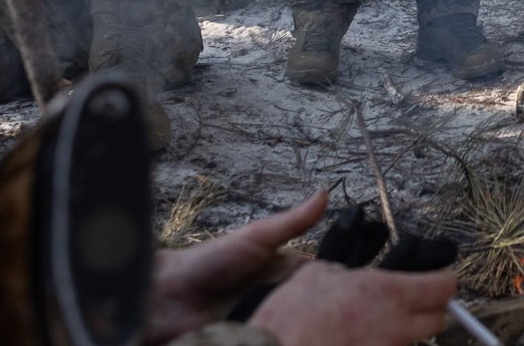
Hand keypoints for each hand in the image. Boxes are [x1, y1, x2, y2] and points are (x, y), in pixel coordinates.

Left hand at [144, 192, 325, 343]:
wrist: (165, 298)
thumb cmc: (209, 262)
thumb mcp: (256, 238)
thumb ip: (292, 223)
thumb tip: (325, 192)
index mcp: (285, 276)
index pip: (322, 284)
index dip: (337, 289)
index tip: (358, 296)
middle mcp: (279, 302)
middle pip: (311, 313)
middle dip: (323, 318)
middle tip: (342, 326)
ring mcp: (264, 324)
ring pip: (294, 332)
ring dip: (300, 334)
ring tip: (325, 337)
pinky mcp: (250, 343)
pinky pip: (274, 345)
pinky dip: (281, 343)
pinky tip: (288, 342)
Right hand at [248, 260, 455, 345]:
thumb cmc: (290, 317)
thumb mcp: (319, 273)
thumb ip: (349, 270)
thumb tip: (358, 272)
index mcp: (387, 292)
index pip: (443, 286)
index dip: (442, 279)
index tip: (437, 276)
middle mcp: (395, 326)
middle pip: (438, 318)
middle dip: (429, 307)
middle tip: (410, 299)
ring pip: (413, 340)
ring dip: (403, 329)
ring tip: (376, 323)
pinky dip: (383, 344)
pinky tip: (360, 338)